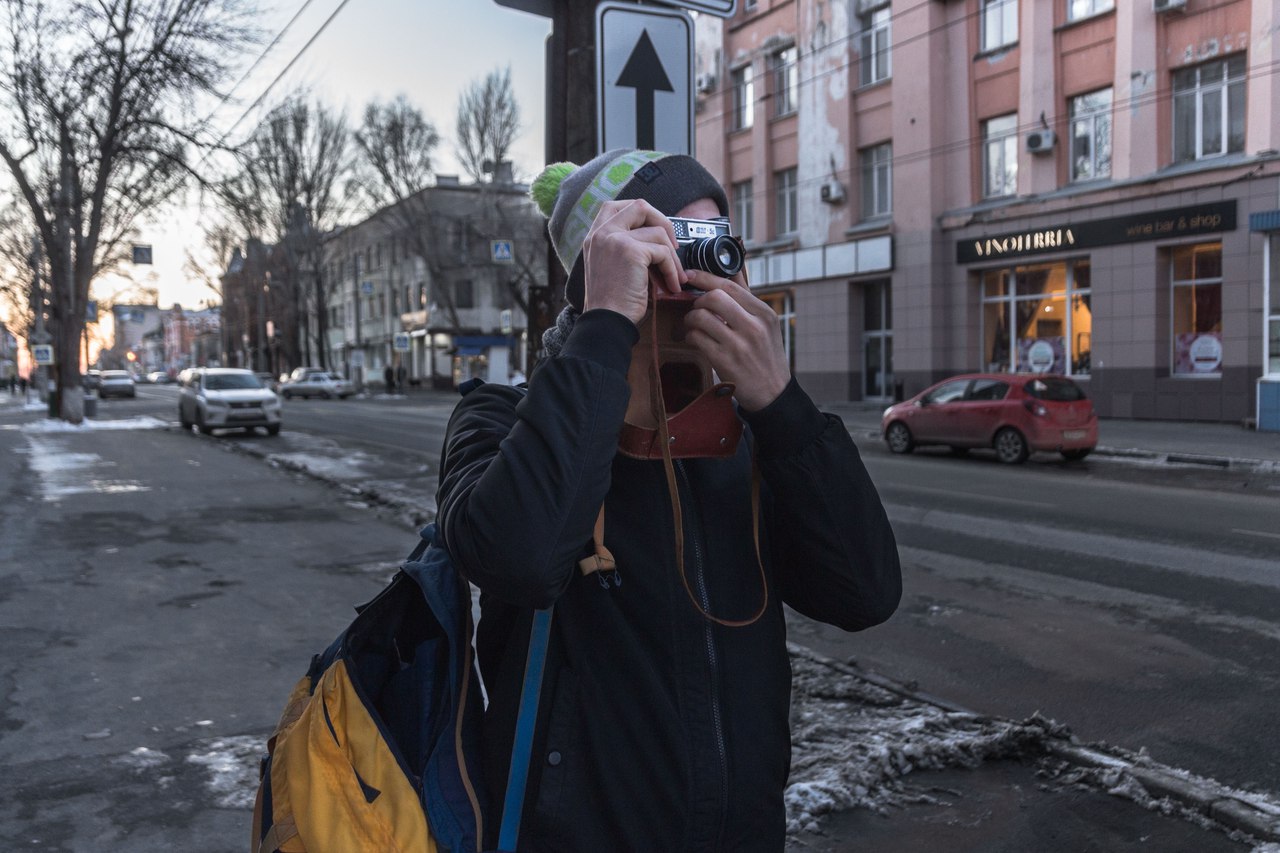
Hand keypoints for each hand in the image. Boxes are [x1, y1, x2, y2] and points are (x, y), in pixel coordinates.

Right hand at [581, 200, 687, 325]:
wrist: (605, 322)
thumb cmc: (611, 304)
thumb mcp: (610, 267)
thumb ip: (623, 247)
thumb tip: (655, 238)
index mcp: (595, 236)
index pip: (616, 206)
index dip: (640, 212)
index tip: (654, 228)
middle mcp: (602, 233)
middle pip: (639, 206)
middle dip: (663, 222)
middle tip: (672, 245)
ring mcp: (615, 239)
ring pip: (658, 233)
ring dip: (672, 257)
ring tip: (674, 276)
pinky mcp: (631, 251)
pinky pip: (663, 253)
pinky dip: (672, 270)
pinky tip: (671, 285)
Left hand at [681, 270, 789, 411]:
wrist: (773, 393)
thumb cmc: (766, 355)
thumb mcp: (766, 324)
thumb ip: (747, 297)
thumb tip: (733, 268)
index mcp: (764, 313)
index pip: (730, 286)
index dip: (705, 277)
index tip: (690, 274)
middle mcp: (754, 326)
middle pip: (714, 298)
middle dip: (698, 301)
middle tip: (696, 308)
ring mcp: (739, 344)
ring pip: (701, 317)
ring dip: (690, 319)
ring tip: (693, 325)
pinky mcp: (725, 361)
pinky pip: (696, 338)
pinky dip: (691, 336)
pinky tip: (695, 339)